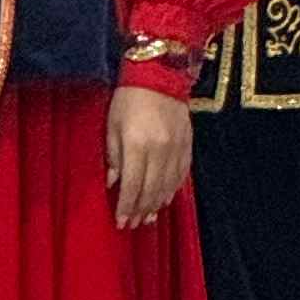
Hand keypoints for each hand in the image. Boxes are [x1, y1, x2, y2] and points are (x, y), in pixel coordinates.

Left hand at [106, 85, 195, 231]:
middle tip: (133, 224)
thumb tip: (113, 183)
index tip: (121, 222)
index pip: (131, 185)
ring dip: (157, 204)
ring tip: (149, 217)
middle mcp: (160, 150)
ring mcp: (177, 148)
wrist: (160, 74)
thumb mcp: (112, 127)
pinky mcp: (188, 143)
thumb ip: (113, 156)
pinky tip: (166, 198)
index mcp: (138, 146)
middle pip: (151, 189)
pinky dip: (173, 189)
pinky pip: (182, 173)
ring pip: (168, 185)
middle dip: (141, 210)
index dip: (126, 207)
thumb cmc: (128, 100)